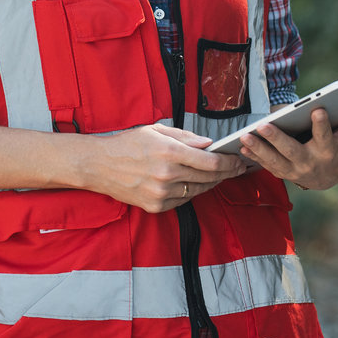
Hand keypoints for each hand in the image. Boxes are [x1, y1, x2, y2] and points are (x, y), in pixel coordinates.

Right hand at [77, 124, 249, 212]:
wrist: (99, 165)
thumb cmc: (127, 144)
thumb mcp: (155, 131)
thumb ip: (185, 137)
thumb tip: (209, 144)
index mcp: (169, 152)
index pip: (211, 162)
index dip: (229, 163)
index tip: (238, 160)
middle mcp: (167, 175)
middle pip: (209, 178)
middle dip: (226, 173)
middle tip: (237, 167)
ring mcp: (161, 194)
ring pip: (198, 191)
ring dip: (211, 183)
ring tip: (220, 175)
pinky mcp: (156, 206)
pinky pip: (183, 200)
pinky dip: (192, 191)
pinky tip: (197, 183)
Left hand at [238, 105, 337, 190]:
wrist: (328, 177)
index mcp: (328, 152)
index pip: (325, 137)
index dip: (321, 124)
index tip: (317, 109)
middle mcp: (310, 163)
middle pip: (292, 151)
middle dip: (277, 139)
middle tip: (263, 126)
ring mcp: (294, 170)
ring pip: (274, 160)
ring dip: (258, 148)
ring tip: (245, 136)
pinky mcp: (281, 172)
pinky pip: (266, 165)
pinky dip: (254, 157)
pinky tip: (242, 146)